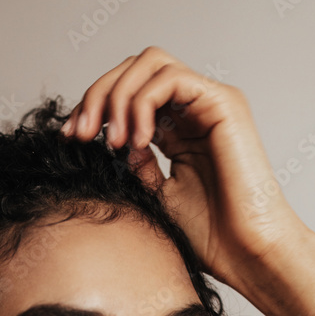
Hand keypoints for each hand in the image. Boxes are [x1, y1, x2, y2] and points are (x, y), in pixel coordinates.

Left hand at [61, 46, 314, 315]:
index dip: (93, 109)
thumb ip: (134, 163)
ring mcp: (208, 103)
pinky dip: (143, 104)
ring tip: (110, 142)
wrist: (245, 252)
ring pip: (150, 63)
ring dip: (118, 96)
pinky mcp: (223, 103)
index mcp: (177, 130)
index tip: (69, 139)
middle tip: (80, 134)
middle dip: (98, 95)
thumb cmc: (211, 236)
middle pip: (134, 69)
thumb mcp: (154, 195)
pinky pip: (170, 79)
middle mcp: (193, 110)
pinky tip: (135, 141)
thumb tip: (104, 141)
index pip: (127, 94)